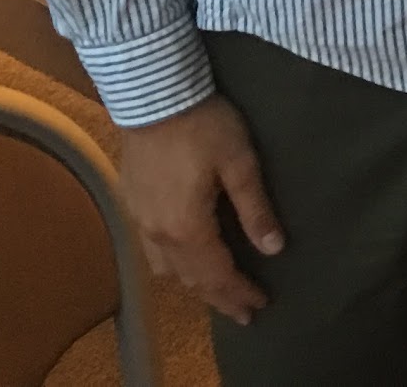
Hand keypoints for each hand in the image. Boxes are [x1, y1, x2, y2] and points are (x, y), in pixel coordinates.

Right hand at [119, 94, 284, 324]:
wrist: (153, 94)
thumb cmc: (203, 124)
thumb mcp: (239, 162)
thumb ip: (255, 208)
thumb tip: (274, 249)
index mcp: (187, 228)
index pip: (217, 274)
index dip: (239, 292)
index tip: (261, 305)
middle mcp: (158, 234)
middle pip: (191, 279)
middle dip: (219, 297)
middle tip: (243, 313)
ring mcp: (140, 219)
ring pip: (167, 269)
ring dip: (194, 284)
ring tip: (216, 291)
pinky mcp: (132, 203)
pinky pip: (152, 251)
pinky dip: (174, 265)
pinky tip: (184, 259)